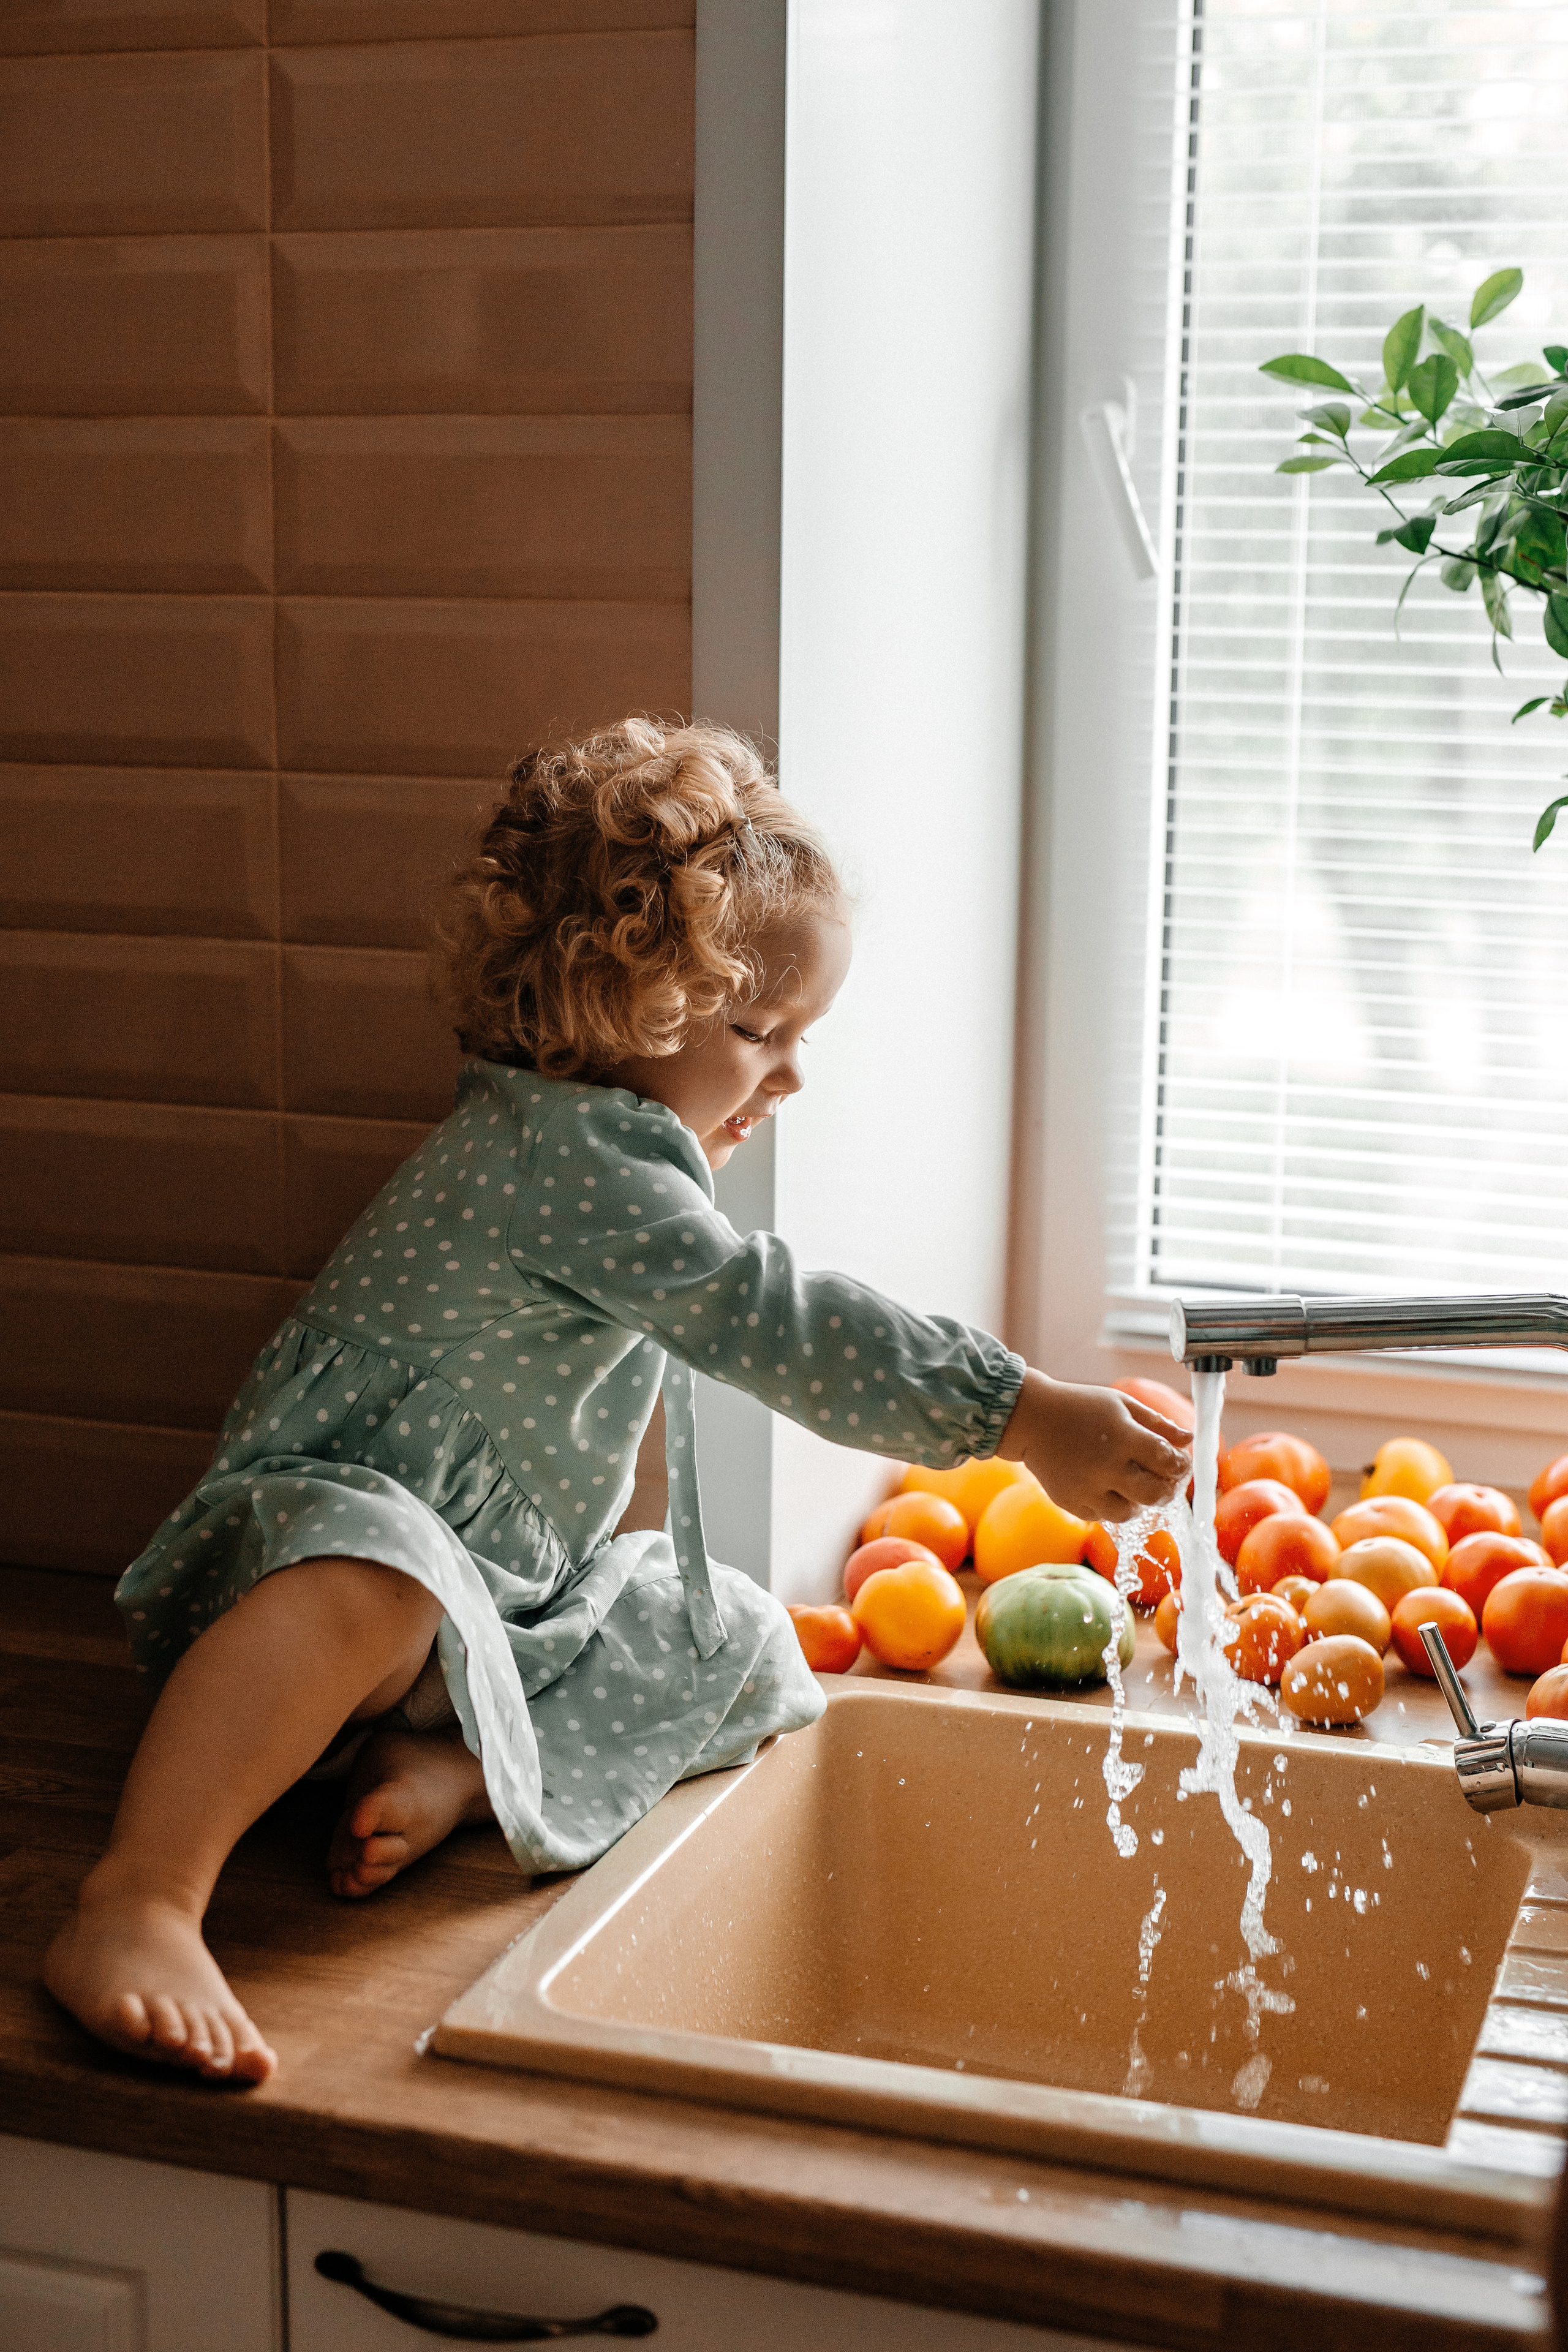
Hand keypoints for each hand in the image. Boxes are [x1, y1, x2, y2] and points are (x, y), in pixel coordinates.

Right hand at [995, 1370, 1191, 1523]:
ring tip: (1132, 1485)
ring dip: (1139, 1502)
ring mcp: (1087, 1489)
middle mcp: (1106, 1466)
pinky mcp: (1071, 1503)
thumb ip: (1157, 1424)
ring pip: (1131, 1515)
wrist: (1031, 1419)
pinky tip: (1106, 1487)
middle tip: (1164, 1481)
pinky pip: (1103, 1517)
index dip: (1182, 1466)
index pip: (1170, 1462)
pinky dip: (1111, 1506)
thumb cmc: (1080, 1406)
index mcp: (1123, 1436)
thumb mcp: (1121, 1404)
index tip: (1179, 1463)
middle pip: (1156, 1495)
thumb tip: (1189, 1439)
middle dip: (1168, 1490)